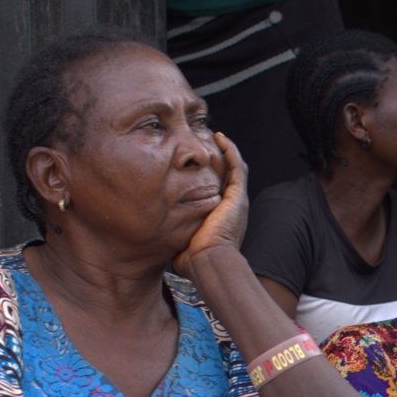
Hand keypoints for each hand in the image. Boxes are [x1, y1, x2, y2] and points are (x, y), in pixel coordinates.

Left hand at [174, 133, 247, 279]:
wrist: (209, 261)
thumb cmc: (194, 259)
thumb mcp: (183, 242)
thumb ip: (176, 235)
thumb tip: (159, 236)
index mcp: (224, 217)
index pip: (221, 190)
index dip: (213, 175)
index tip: (200, 163)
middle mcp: (234, 207)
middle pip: (231, 176)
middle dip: (222, 159)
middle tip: (209, 143)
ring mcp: (237, 200)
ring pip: (237, 167)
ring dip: (228, 151)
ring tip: (217, 135)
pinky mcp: (237, 195)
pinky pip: (237, 166)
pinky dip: (231, 151)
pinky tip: (221, 138)